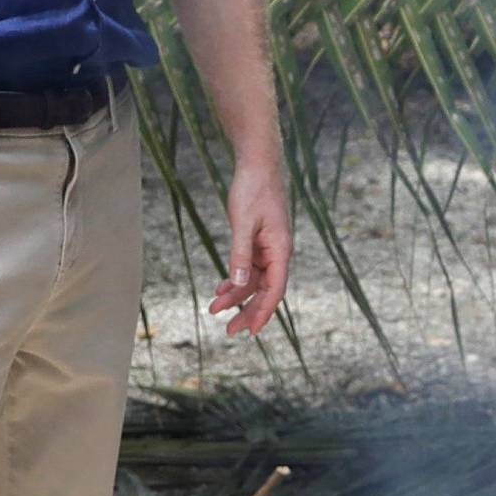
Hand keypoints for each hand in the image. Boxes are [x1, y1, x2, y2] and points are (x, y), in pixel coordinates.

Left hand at [211, 158, 291, 335]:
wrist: (257, 164)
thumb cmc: (253, 189)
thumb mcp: (242, 222)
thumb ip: (240, 253)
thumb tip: (239, 282)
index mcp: (280, 249)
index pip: (275, 289)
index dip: (263, 311)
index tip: (251, 330)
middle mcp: (277, 252)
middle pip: (264, 290)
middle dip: (247, 310)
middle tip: (229, 331)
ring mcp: (268, 247)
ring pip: (253, 280)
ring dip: (235, 295)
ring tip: (214, 309)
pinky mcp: (257, 241)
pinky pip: (247, 267)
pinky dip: (234, 278)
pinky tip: (221, 288)